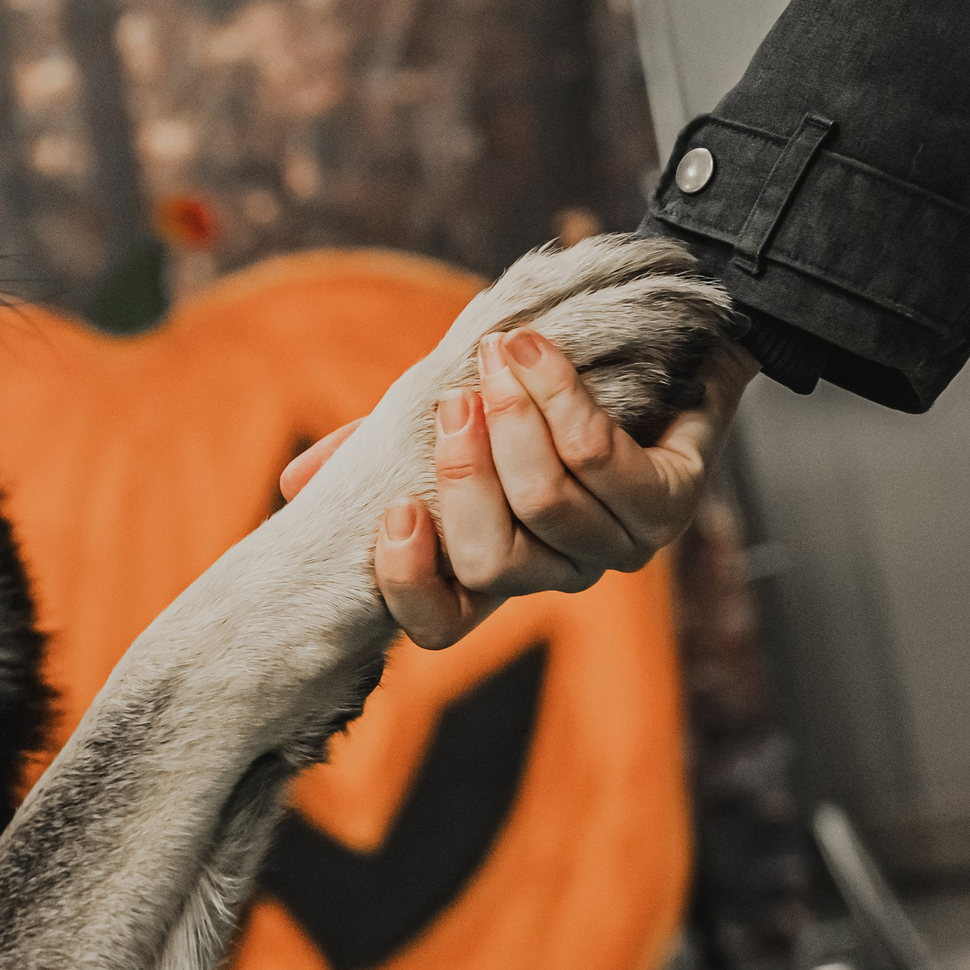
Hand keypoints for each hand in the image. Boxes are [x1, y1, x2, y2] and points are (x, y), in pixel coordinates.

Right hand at [280, 333, 758, 648]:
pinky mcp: (671, 501)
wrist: (655, 345)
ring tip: (499, 353)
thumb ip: (376, 451)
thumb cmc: (532, 395)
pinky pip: (602, 462)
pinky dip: (561, 400)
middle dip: (461, 474)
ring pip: (547, 507)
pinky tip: (537, 352)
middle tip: (453, 398)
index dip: (411, 584)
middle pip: (490, 563)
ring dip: (514, 420)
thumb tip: (298, 486)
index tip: (393, 509)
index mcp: (492, 568)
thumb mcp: (445, 420)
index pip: (442, 624)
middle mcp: (556, 572)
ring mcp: (618, 545)